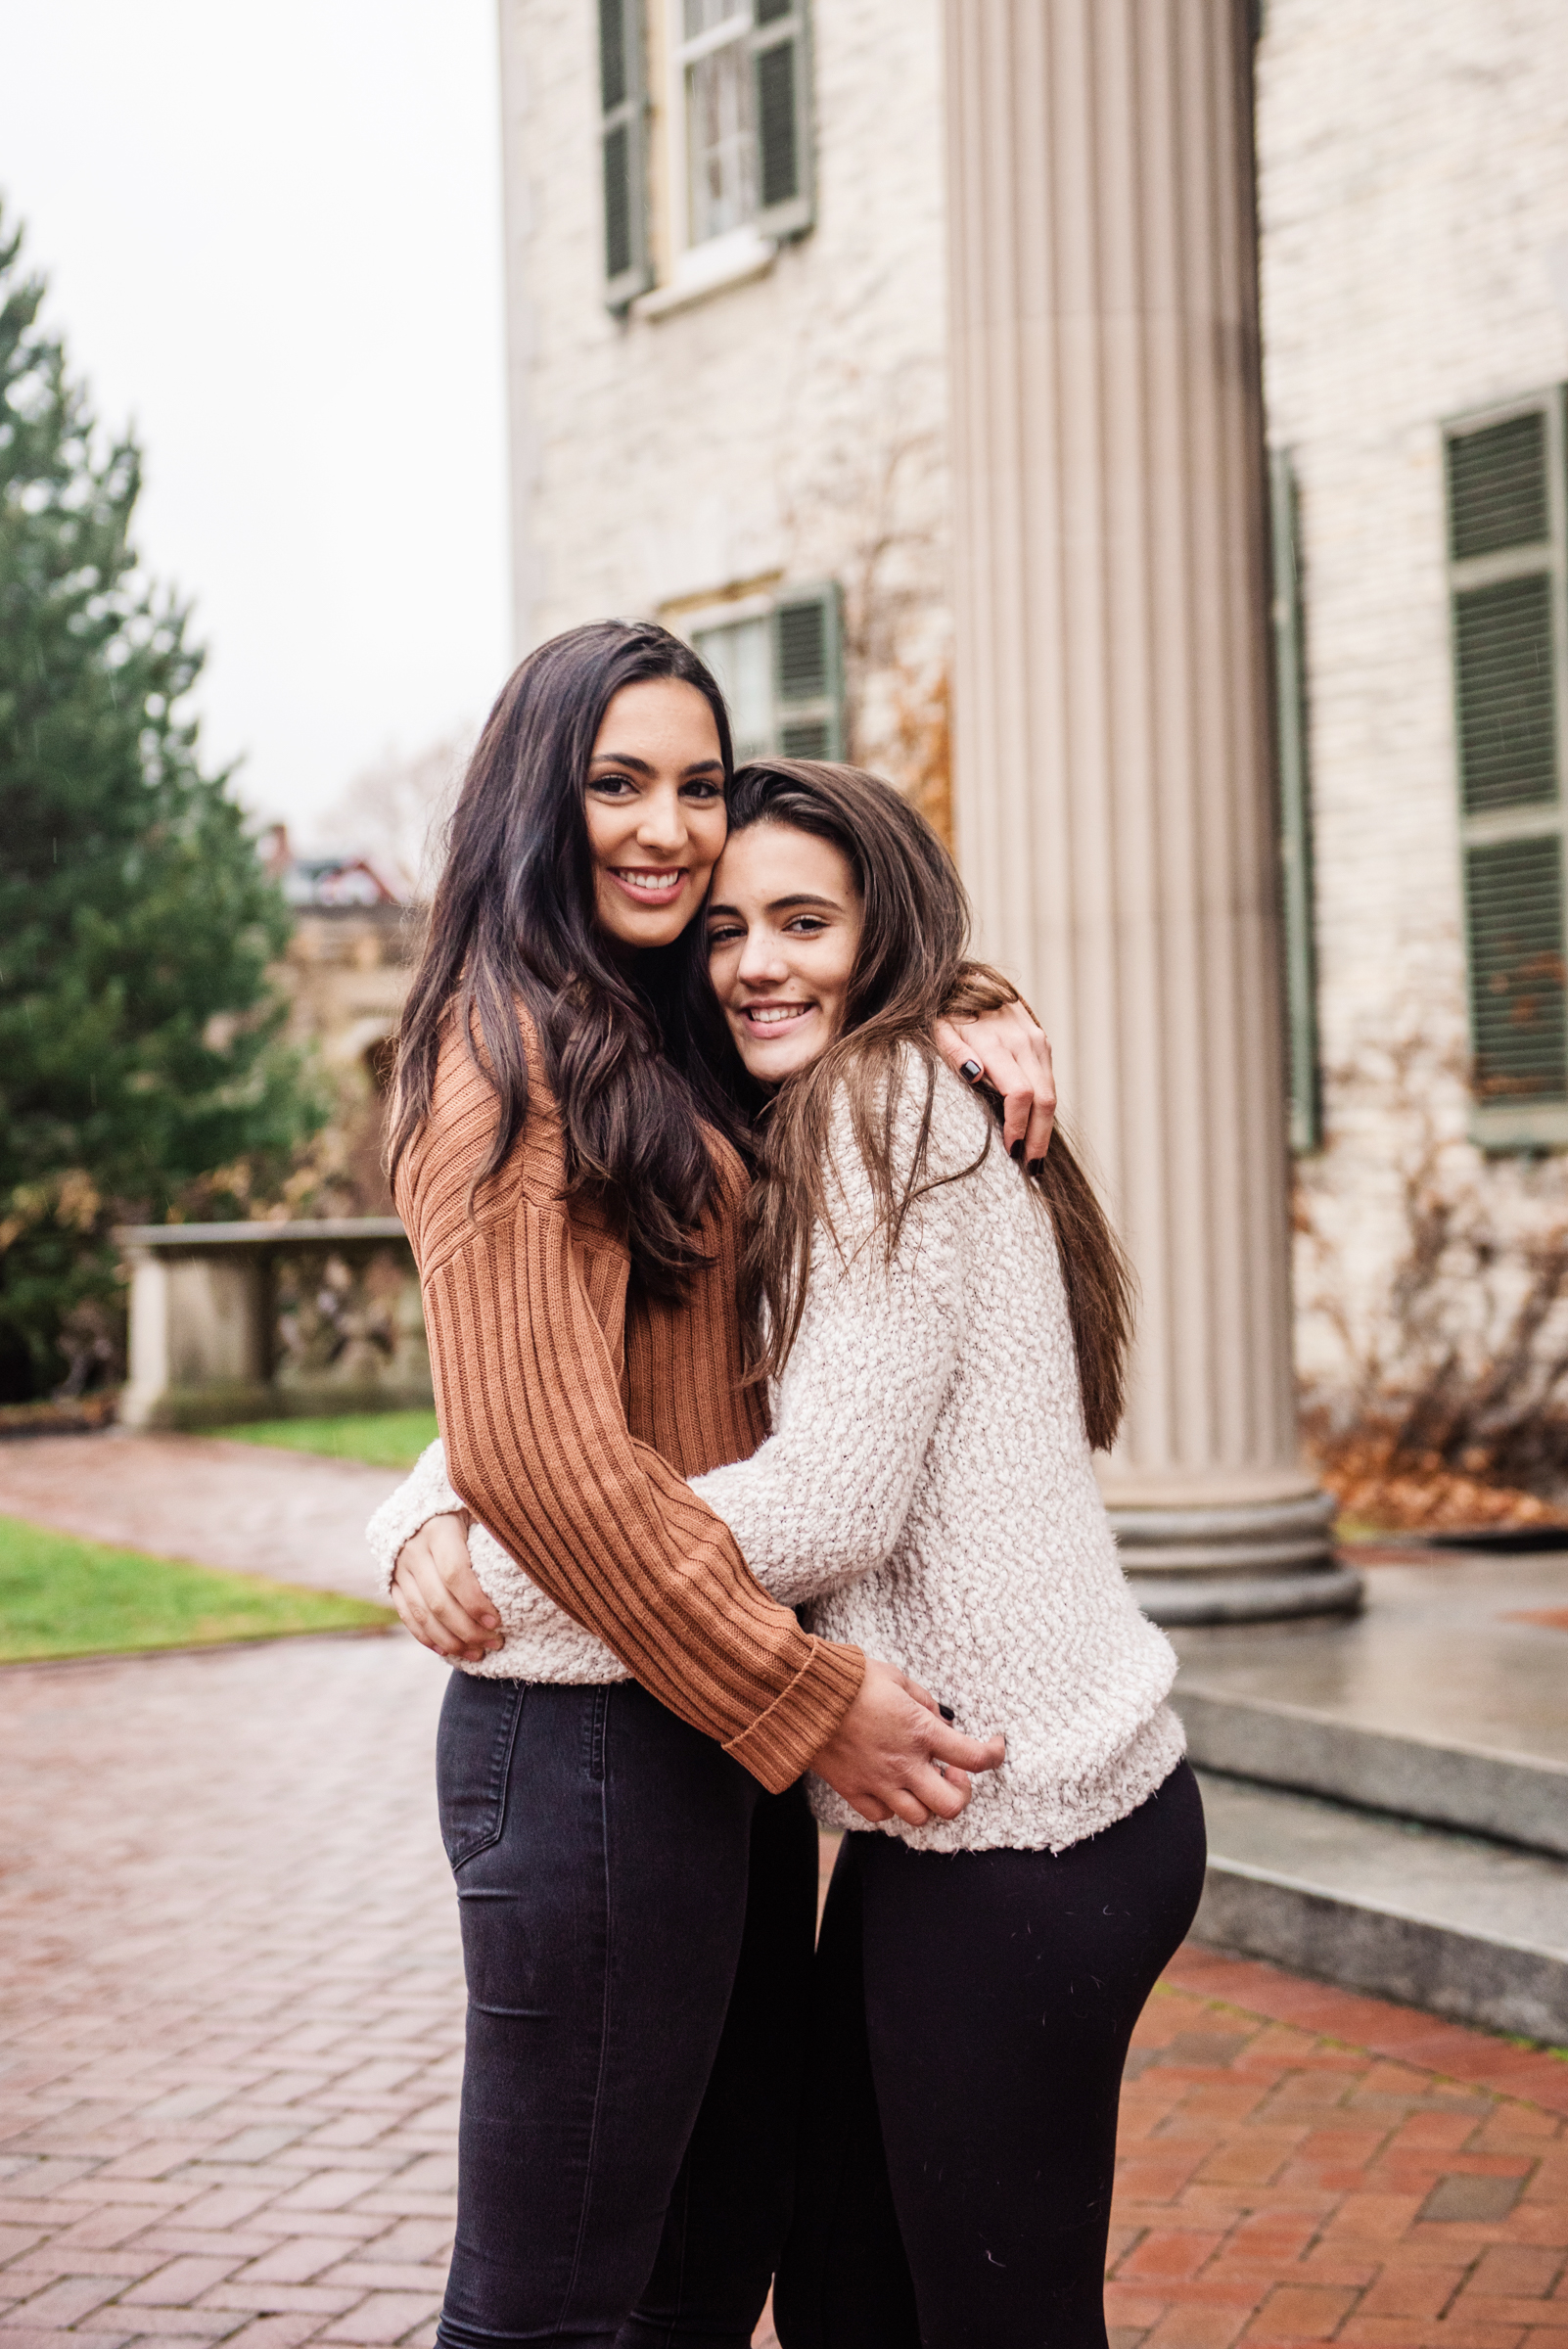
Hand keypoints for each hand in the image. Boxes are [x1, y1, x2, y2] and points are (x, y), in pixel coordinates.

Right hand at [390, 1511, 502, 1663]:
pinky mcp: (393, 1581)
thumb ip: (497, 1522)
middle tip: (494, 1643)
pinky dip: (426, 1636)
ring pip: (422, 1613)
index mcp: (438, 1529)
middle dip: (468, 1629)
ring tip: (477, 1653)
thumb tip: (534, 1541)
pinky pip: (407, 1614)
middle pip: (439, 1601)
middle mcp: (414, 1549)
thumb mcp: (479, 1505)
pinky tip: (448, 1651)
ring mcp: (399, 1567)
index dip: (475, 1602)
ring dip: (450, 1639)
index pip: (455, 1573)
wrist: (419, 1501)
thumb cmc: (464, 1504)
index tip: (498, 1622)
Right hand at [809, 1657, 1005, 1828]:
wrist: (802, 1694)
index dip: (994, 1755)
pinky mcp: (852, 1790)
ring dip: (926, 1801)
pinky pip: (882, 1816)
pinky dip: (892, 1806)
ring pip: (919, 1818)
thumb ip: (924, 1702)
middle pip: (952, 1806)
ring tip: (919, 1779)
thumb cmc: (850, 1680)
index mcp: (920, 1732)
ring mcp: (878, 1782)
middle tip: (951, 1772)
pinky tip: (889, 1785)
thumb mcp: (897, 1678)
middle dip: (960, 1792)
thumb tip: (939, 1720)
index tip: (994, 1747)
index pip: (975, 1758)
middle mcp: (904, 1764)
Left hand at [934, 999, 1055, 1162]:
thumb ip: (954, 1051)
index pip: (1019, 1093)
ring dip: (1046, 1128)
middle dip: (1039, 1137)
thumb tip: (974, 1075)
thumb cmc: (944, 1011)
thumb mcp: (937, 1028)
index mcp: (996, 1042)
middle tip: (1031, 1169)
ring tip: (1035, 1158)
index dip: (1018, 1126)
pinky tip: (1034, 1130)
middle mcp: (1023, 1041)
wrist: (967, 978)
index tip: (1010, 1150)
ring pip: (1052, 1092)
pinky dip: (1045, 1109)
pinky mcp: (1041, 1042)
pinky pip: (1049, 1081)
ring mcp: (1036, 1041)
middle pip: (1044, 1099)